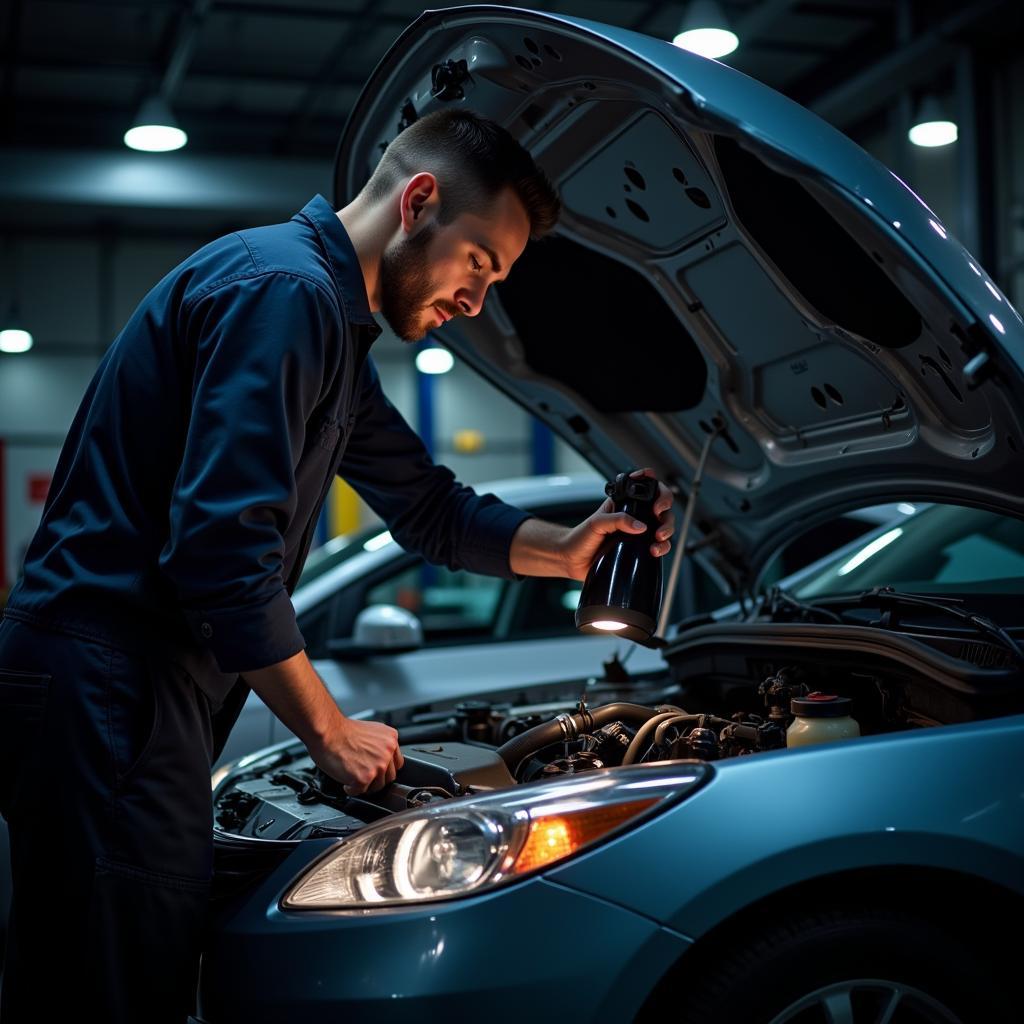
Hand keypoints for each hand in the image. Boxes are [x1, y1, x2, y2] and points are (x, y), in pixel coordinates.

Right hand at [311, 717, 403, 795]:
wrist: (328, 731)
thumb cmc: (341, 730)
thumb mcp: (371, 731)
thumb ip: (380, 746)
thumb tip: (381, 758)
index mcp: (390, 739)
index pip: (397, 763)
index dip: (385, 769)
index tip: (376, 770)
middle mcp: (387, 752)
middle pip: (389, 777)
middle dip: (376, 779)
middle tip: (362, 774)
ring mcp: (378, 766)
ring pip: (377, 787)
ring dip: (365, 785)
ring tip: (352, 775)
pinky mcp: (365, 777)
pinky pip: (361, 792)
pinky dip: (351, 789)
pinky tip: (345, 780)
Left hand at [560, 468, 674, 580]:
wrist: (572, 561)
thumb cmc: (580, 538)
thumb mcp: (597, 523)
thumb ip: (618, 520)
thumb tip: (640, 526)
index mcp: (623, 504)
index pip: (647, 489)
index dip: (657, 489)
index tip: (656, 499)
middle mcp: (634, 517)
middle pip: (661, 508)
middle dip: (665, 511)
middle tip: (658, 516)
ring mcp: (638, 534)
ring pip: (663, 526)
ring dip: (667, 530)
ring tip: (658, 537)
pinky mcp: (639, 550)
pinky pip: (658, 546)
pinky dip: (662, 548)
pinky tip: (655, 551)